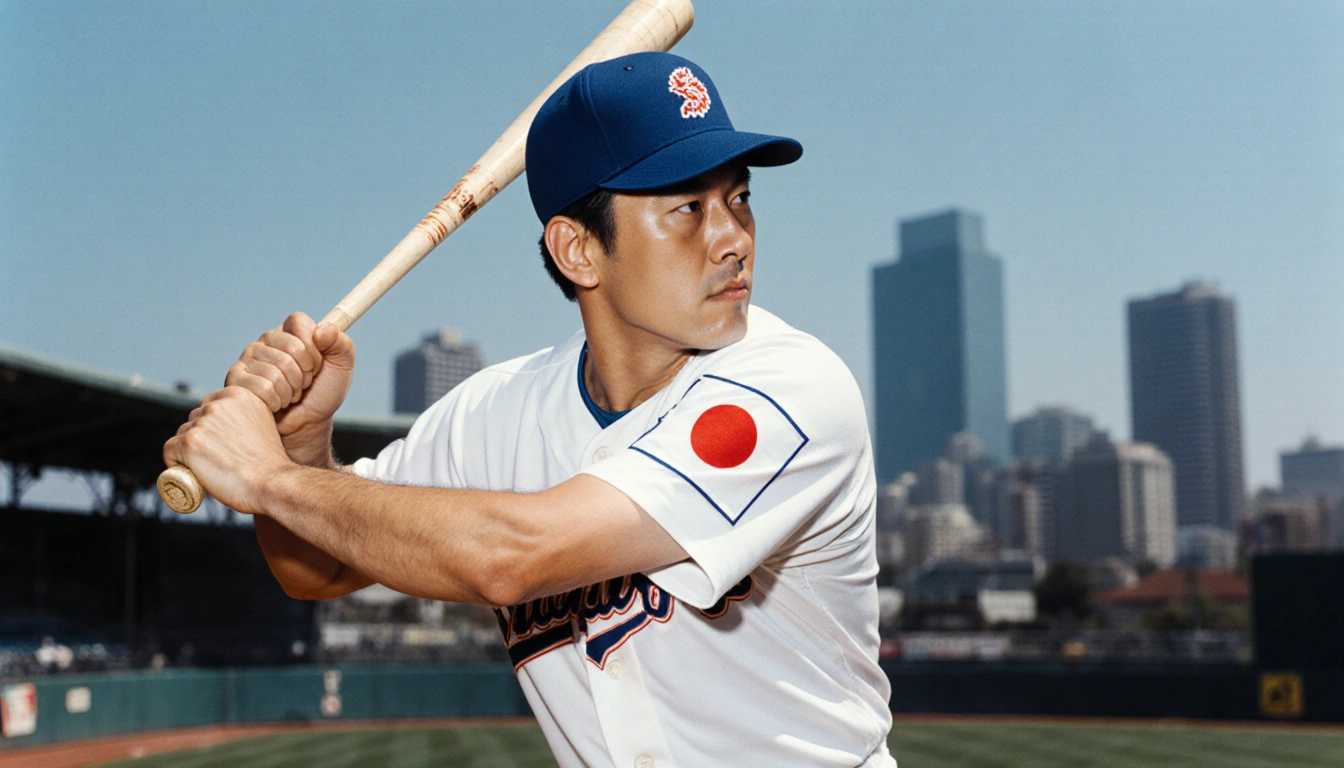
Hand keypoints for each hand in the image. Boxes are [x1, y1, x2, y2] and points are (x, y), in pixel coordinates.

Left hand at [163, 387, 292, 514]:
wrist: (272, 483)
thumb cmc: (269, 463)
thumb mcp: (262, 425)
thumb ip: (243, 416)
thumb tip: (224, 424)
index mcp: (238, 394)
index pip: (210, 406)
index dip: (212, 428)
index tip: (221, 445)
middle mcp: (218, 403)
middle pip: (194, 420)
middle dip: (199, 438)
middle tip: (216, 460)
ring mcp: (203, 422)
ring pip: (182, 435)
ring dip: (189, 452)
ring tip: (210, 469)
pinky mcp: (189, 442)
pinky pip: (169, 451)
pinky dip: (175, 464)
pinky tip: (192, 473)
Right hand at [225, 312, 355, 465]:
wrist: (305, 426)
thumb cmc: (321, 394)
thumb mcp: (342, 367)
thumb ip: (342, 344)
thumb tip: (322, 331)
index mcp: (289, 332)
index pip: (298, 322)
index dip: (313, 348)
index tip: (317, 366)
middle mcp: (266, 341)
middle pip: (290, 349)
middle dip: (305, 375)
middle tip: (303, 385)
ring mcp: (248, 359)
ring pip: (276, 370)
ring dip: (291, 391)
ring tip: (290, 396)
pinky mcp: (236, 379)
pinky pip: (261, 387)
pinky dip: (277, 401)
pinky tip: (276, 404)